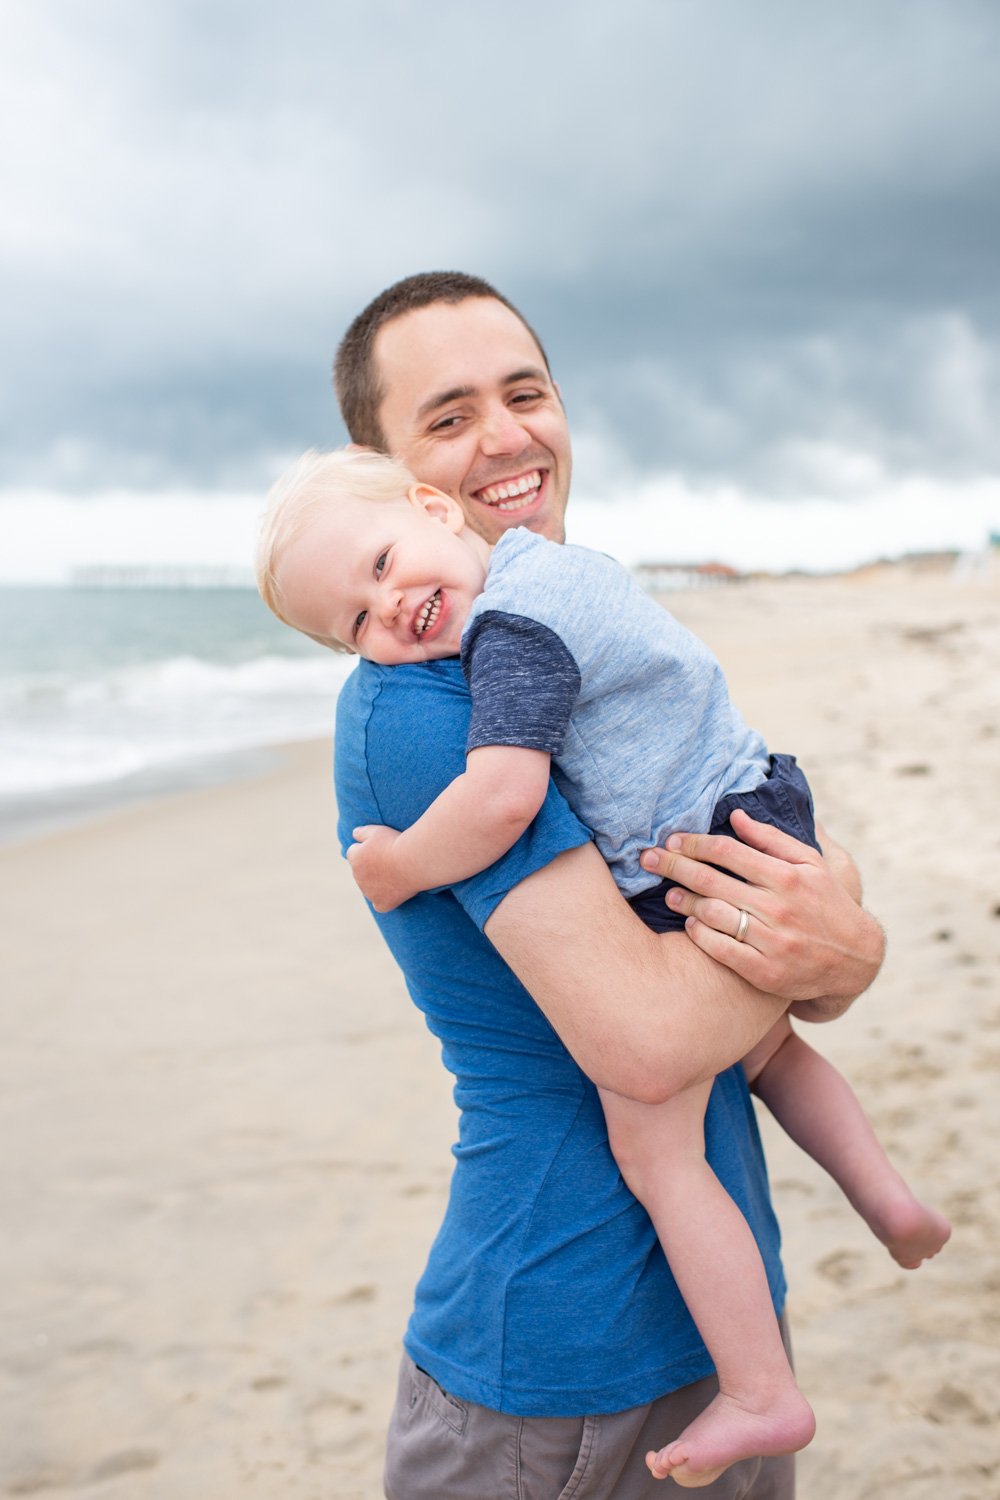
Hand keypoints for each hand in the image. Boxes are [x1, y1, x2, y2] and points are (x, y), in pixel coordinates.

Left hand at [346, 824, 412, 911]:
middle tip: (390, 860)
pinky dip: (384, 900)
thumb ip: (361, 833)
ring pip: (369, 888)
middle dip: (371, 867)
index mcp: (354, 858)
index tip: (381, 847)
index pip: (354, 852)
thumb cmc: (395, 843)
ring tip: (396, 873)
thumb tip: (354, 835)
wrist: (412, 860)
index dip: (369, 849)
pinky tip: (394, 893)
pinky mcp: (382, 903)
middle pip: (362, 871)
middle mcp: (358, 877)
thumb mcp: (376, 830)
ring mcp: (369, 892)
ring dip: (377, 883)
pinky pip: (379, 904)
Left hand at [639, 809, 884, 1012]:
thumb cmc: (827, 902)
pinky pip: (722, 951)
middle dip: (673, 866)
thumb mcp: (812, 864)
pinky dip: (701, 935)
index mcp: (789, 876)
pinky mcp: (767, 973)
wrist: (855, 960)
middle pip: (712, 880)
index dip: (694, 843)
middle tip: (648, 859)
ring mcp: (773, 942)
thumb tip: (735, 816)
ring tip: (668, 893)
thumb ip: (773, 839)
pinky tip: (690, 924)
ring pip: (714, 915)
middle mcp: (780, 908)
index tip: (673, 839)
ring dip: (684, 901)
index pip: (727, 851)